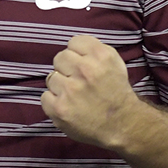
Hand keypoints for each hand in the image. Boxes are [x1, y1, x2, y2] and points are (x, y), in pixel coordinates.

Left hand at [41, 35, 139, 149]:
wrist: (122, 125)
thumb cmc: (116, 92)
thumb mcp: (114, 62)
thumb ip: (93, 50)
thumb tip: (71, 48)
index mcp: (101, 55)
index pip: (74, 42)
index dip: (77, 54)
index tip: (83, 65)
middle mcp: (85, 70)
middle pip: (60, 58)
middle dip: (67, 69)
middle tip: (78, 82)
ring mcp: (70, 90)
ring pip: (51, 78)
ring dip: (61, 87)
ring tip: (75, 96)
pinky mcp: (59, 108)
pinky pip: (45, 96)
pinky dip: (54, 102)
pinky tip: (68, 106)